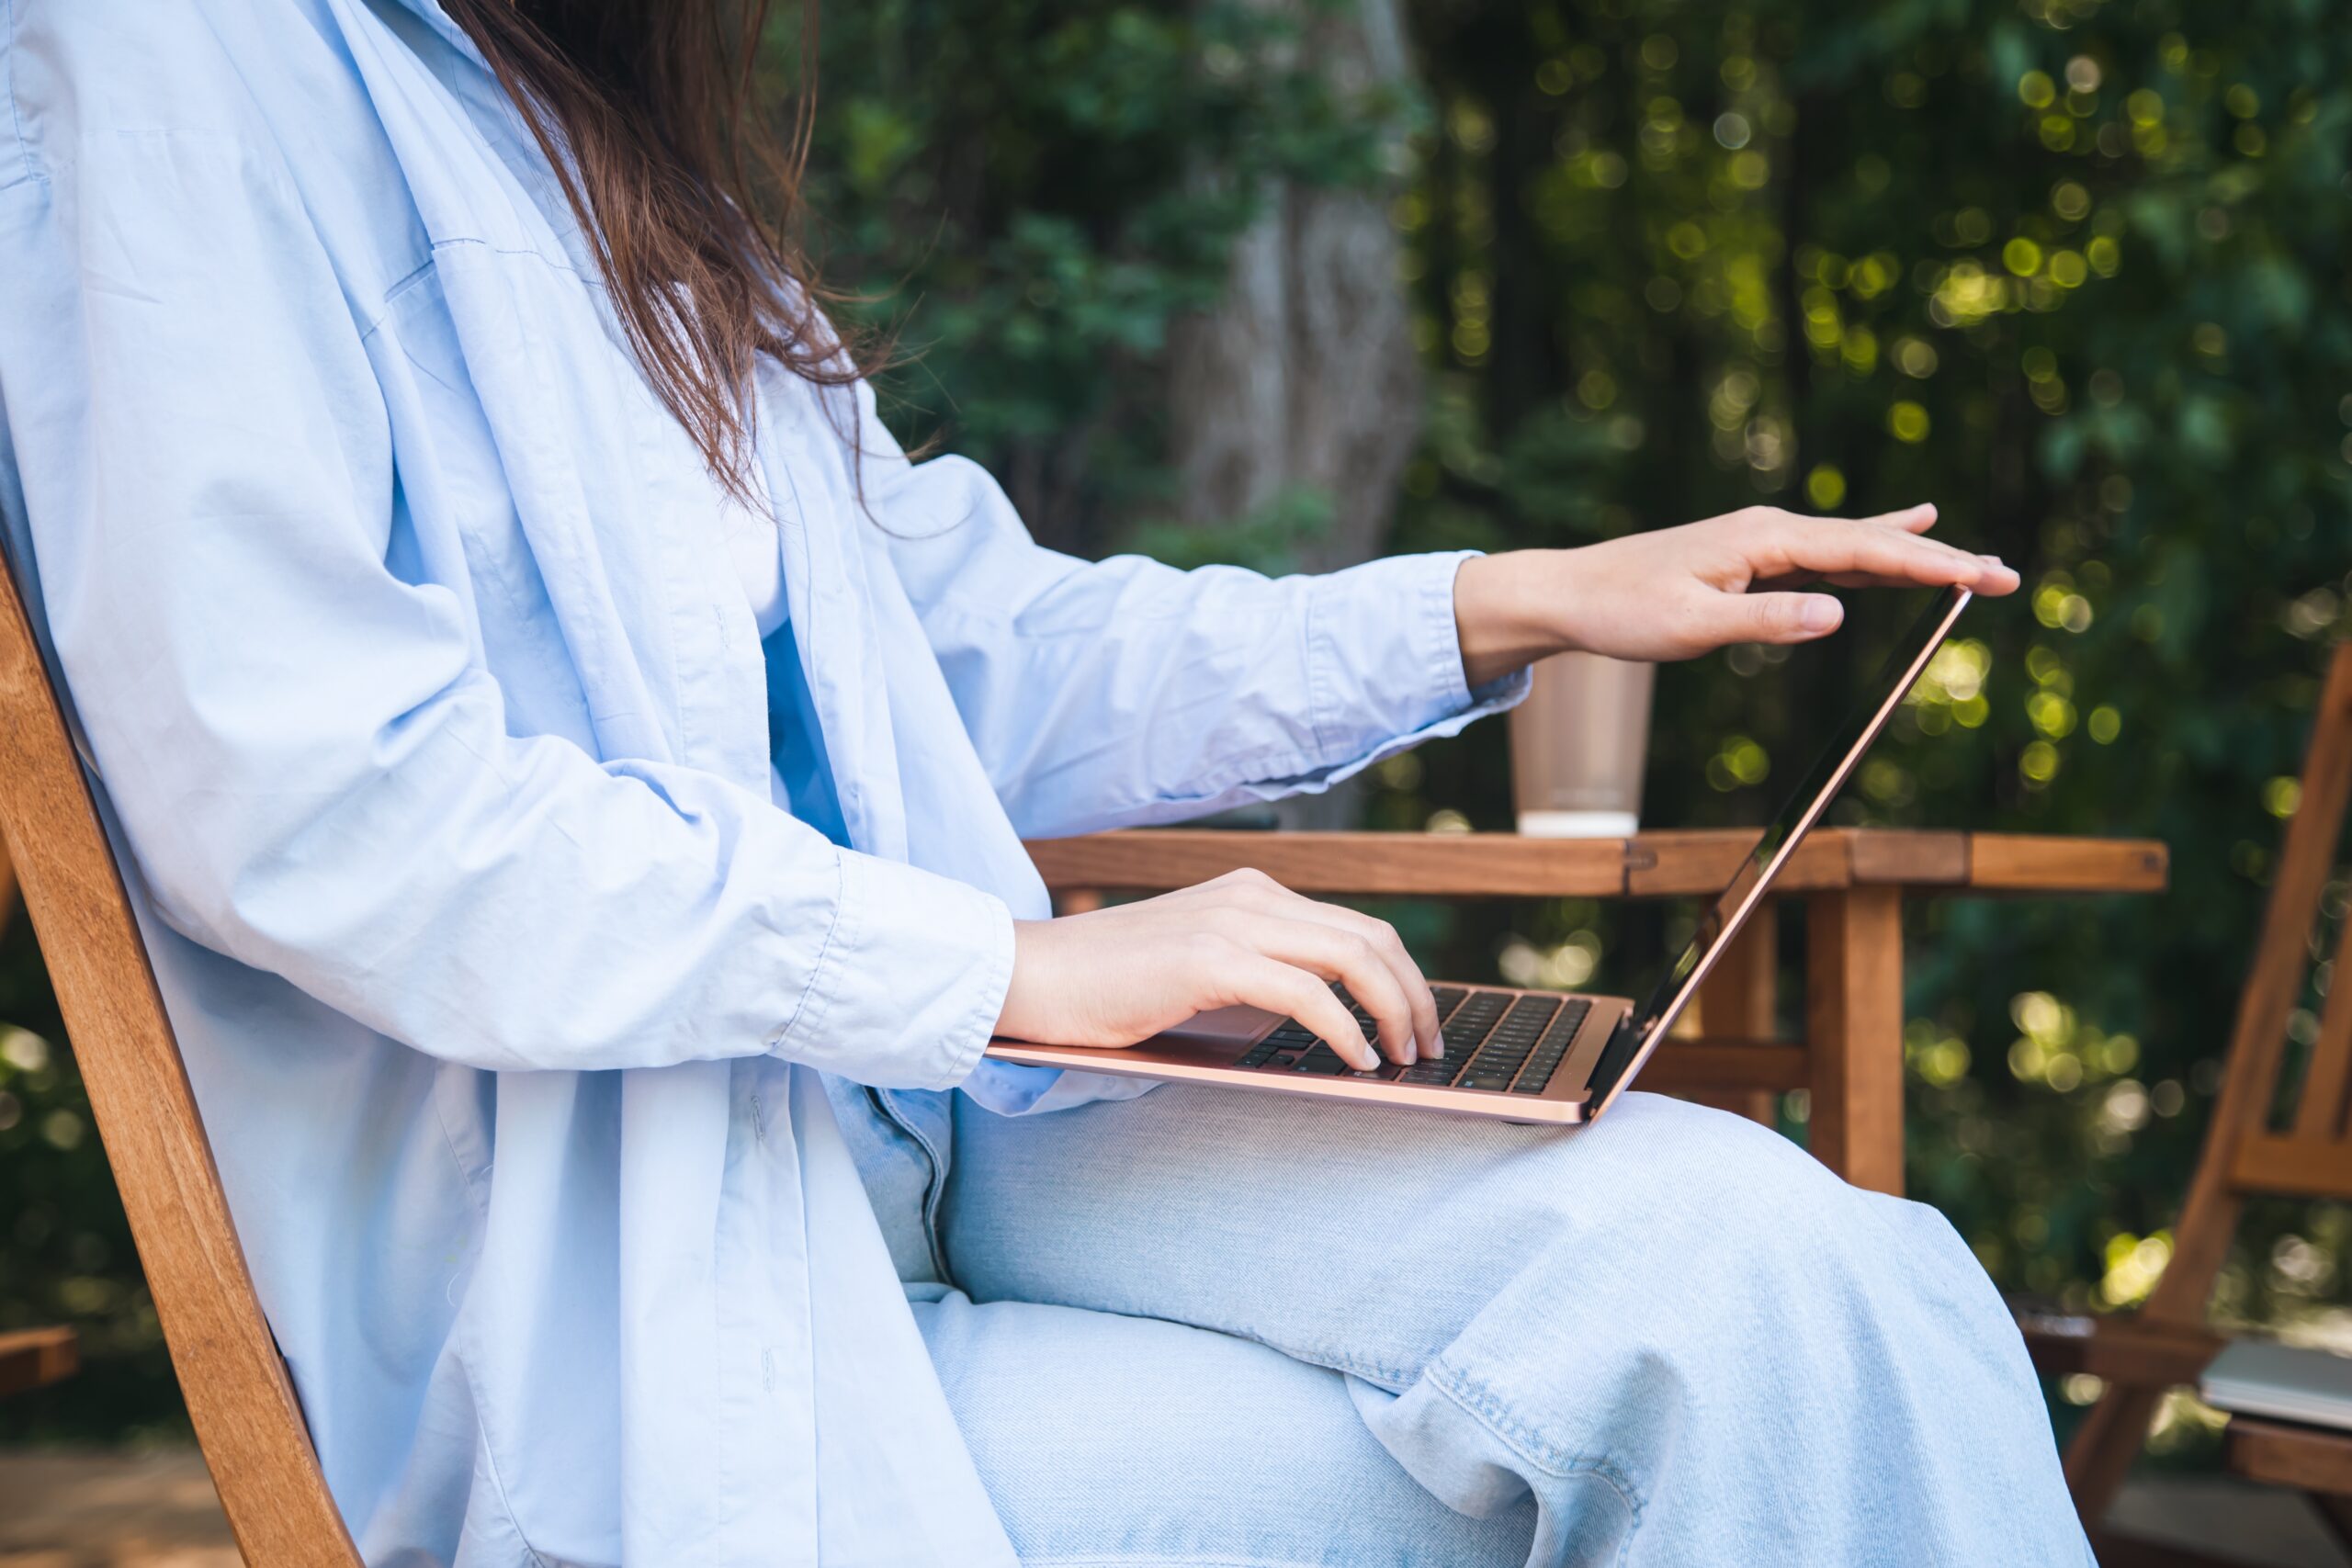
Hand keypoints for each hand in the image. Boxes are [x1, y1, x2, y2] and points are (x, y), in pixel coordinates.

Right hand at [994, 869, 1439, 1070]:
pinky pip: (1308, 993)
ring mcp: (1231, 922)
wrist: (1033, 977)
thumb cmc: (1107, 987)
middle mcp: (1250, 896)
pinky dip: (1345, 1029)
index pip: (1357, 926)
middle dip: (1415, 995)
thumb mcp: (1198, 968)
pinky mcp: (1210, 959)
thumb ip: (1255, 974)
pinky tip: (1355, 1061)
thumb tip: (1325, 1020)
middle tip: (1428, 1047)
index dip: (1403, 977)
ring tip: (1403, 1058)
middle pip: (1372, 937)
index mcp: (1250, 893)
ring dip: (1393, 1012)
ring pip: (1354, 957)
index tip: (1418, 1025)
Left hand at [1453, 503, 2018, 683]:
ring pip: (1856, 545)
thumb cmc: (1622, 611)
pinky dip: (1874, 547)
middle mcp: (1770, 530)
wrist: (1570, 594)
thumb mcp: (1692, 627)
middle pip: (1872, 543)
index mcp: (1763, 539)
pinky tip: (1905, 530)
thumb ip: (1765, 622)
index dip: (1930, 565)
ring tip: (1973, 560)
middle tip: (2006, 575)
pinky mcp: (1752, 557)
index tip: (1983, 578)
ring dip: (1915, 553)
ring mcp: (1762, 541)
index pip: (1864, 551)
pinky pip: (1830, 552)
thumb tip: (1838, 614)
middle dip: (1940, 559)